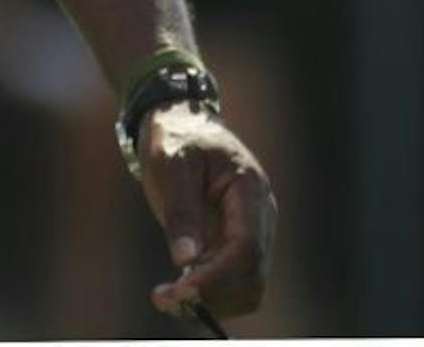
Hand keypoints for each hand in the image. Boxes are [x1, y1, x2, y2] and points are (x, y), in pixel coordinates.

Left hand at [137, 104, 276, 325]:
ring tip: (165, 298)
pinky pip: (231, 280)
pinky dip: (209, 293)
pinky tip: (176, 292)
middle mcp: (260, 218)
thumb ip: (181, 210)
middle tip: (163, 299)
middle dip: (211, 294)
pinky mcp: (234, 243)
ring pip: (246, 286)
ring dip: (211, 301)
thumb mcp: (172, 164)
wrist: (180, 122)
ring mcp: (251, 232)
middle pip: (251, 275)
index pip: (246, 248)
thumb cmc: (176, 136)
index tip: (181, 289)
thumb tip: (185, 260)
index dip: (217, 275)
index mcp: (250, 191)